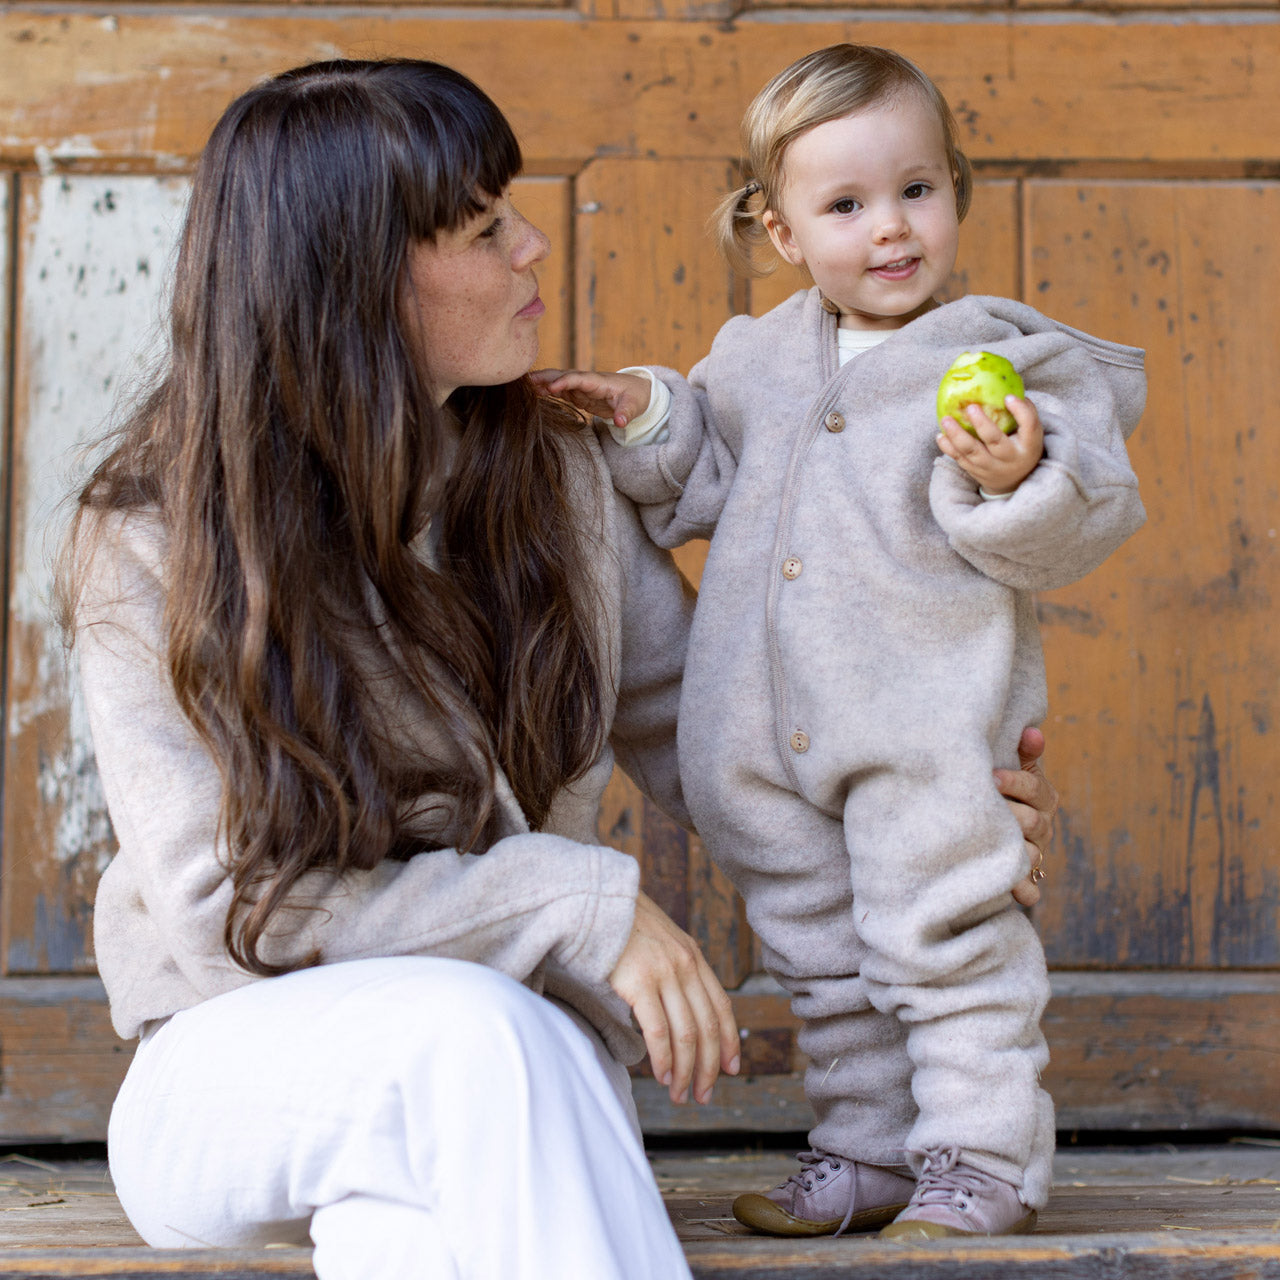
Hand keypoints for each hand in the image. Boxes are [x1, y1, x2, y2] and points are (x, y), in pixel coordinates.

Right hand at [531, 368, 652, 431]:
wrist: (638, 391)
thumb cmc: (636, 396)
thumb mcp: (634, 406)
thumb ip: (625, 413)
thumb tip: (620, 422)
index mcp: (599, 381)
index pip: (579, 379)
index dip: (565, 382)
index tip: (551, 387)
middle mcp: (586, 381)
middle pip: (563, 375)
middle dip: (545, 377)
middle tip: (525, 381)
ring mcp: (580, 387)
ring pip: (557, 381)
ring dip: (541, 383)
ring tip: (522, 387)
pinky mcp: (578, 394)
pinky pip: (559, 390)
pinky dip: (546, 391)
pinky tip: (532, 395)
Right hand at [608, 891, 740, 1104]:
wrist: (595, 899)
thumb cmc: (620, 923)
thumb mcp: (660, 939)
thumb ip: (674, 966)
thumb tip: (679, 1004)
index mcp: (693, 955)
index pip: (722, 1006)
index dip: (729, 1041)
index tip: (731, 1068)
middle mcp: (685, 965)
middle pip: (708, 1027)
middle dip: (710, 1067)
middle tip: (704, 1095)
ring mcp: (664, 973)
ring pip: (687, 1034)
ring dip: (687, 1072)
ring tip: (682, 1095)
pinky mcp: (639, 983)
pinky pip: (658, 1031)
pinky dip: (664, 1059)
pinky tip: (663, 1076)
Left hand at [938, 395, 1044, 495]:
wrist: (1015, 480)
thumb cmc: (1021, 446)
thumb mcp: (1030, 433)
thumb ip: (1024, 412)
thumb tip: (1007, 387)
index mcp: (1029, 445)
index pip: (1029, 426)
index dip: (1020, 411)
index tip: (1008, 397)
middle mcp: (1010, 458)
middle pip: (995, 441)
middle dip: (982, 424)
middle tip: (970, 407)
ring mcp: (991, 467)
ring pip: (972, 452)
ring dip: (957, 435)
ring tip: (946, 419)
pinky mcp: (976, 472)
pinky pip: (960, 459)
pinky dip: (948, 448)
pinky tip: (941, 435)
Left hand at [995, 726, 1058, 906]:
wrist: (987, 827)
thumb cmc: (998, 791)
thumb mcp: (1011, 768)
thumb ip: (1022, 753)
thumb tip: (1031, 731)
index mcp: (1042, 798)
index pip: (1036, 789)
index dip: (1015, 782)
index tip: (990, 776)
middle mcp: (1043, 827)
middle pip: (1032, 822)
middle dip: (1008, 815)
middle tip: (979, 809)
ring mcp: (1035, 854)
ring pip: (1031, 855)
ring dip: (1011, 851)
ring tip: (986, 845)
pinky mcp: (1024, 880)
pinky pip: (1031, 889)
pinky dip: (1025, 891)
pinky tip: (1016, 892)